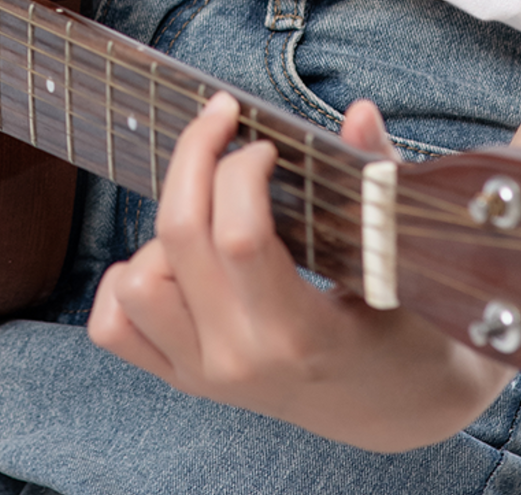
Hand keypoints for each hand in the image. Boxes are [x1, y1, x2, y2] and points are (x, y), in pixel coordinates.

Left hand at [88, 93, 507, 451]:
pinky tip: (174, 254)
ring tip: (211, 207)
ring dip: (164, 227)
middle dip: (197, 157)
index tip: (266, 144)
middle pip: (179, 235)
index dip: (242, 168)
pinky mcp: (184, 379)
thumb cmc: (406, 328)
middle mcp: (241, 358)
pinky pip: (114, 326)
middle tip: (225, 124)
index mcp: (301, 332)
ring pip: (137, 280)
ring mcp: (205, 374)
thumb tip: (359, 113)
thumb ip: (378, 182)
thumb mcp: (402, 261)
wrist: (395, 407)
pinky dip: (128, 278)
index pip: (239, 235)